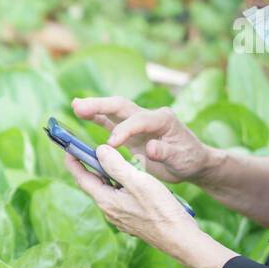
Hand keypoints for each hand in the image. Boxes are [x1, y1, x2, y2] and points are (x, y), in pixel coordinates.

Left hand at [63, 145, 198, 258]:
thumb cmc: (161, 210)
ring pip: (108, 190)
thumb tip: (99, 151)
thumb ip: (116, 166)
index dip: (74, 161)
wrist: (180, 238)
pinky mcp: (131, 219)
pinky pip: (120, 197)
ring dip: (109, 174)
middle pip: (94, 183)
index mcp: (106, 200)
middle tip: (91, 148)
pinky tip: (132, 178)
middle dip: (92, 165)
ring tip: (115, 159)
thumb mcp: (138, 182)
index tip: (68, 147)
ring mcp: (120, 216)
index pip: (82, 178)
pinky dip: (121, 184)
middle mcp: (109, 210)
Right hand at [71, 96, 214, 184]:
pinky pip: (112, 121)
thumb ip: (165, 153)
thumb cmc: (189, 159)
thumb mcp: (181, 159)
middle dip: (100, 106)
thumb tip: (150, 149)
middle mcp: (149, 116)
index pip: (139, 120)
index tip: (111, 144)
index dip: (124, 130)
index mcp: (163, 120)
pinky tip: (82, 113)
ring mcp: (139, 122)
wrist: (193, 161)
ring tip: (76, 106)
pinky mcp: (131, 131)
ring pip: (114, 110)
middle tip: (79, 107)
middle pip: (121, 106)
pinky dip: (97, 117)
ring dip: (95, 108)